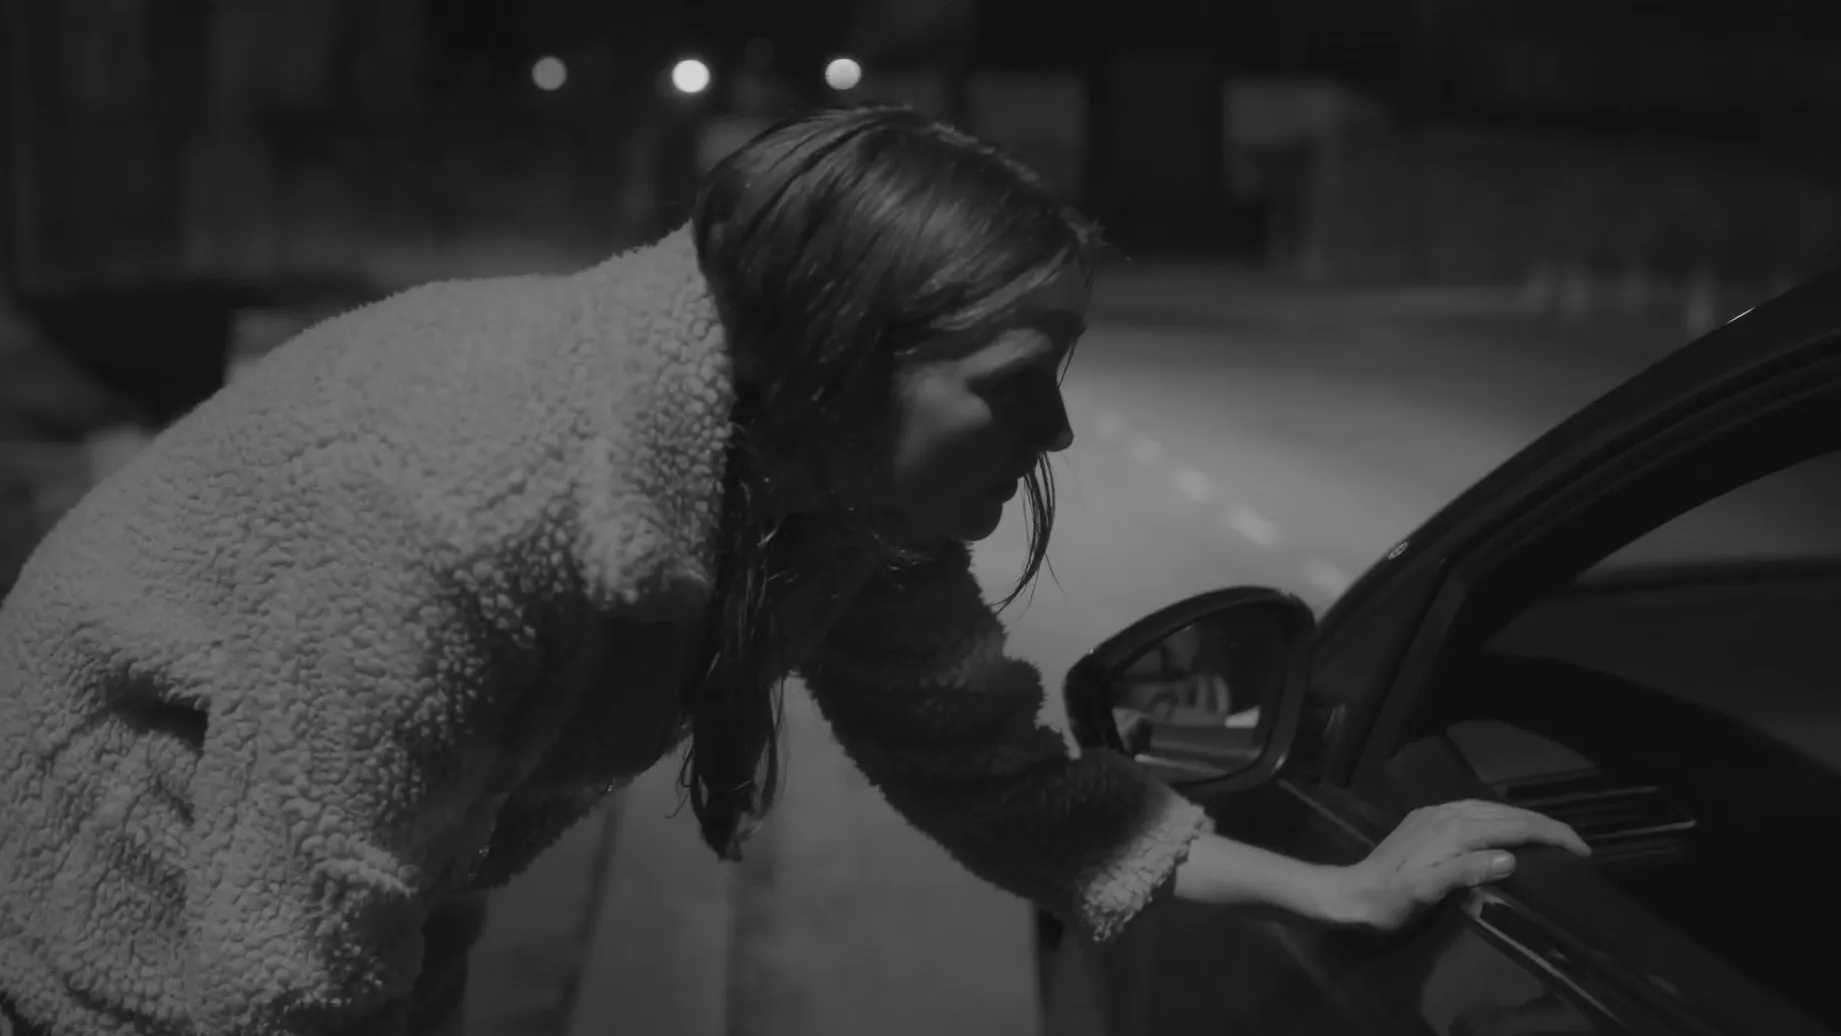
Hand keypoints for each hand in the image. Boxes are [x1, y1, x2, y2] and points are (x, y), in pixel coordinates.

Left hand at [1333, 799, 1591, 930]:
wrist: (1349, 893)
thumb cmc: (1389, 900)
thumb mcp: (1426, 892)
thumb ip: (1466, 872)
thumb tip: (1510, 859)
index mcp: (1453, 830)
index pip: (1514, 826)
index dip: (1551, 835)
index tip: (1582, 850)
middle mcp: (1446, 814)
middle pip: (1507, 813)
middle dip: (1545, 824)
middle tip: (1576, 844)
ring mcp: (1435, 815)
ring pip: (1491, 808)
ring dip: (1523, 819)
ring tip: (1549, 835)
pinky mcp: (1425, 820)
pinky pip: (1473, 811)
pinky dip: (1499, 817)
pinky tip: (1503, 827)